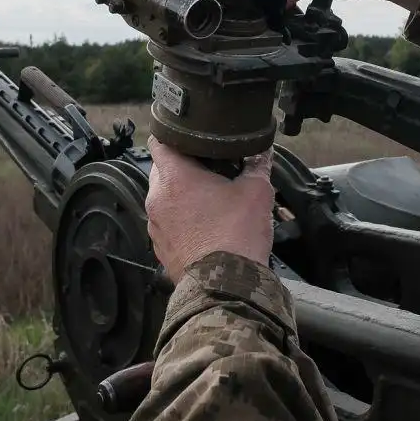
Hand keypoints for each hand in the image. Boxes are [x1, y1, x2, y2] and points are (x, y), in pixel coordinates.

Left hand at [144, 137, 275, 277]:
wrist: (225, 285)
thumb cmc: (236, 234)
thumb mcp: (256, 192)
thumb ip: (258, 165)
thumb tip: (262, 152)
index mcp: (175, 177)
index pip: (160, 141)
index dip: (174, 135)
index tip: (190, 136)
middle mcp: (157, 199)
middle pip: (162, 170)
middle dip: (182, 166)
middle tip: (208, 167)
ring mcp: (156, 226)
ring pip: (164, 198)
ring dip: (181, 195)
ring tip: (209, 198)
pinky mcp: (161, 248)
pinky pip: (167, 224)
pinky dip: (181, 220)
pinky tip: (204, 225)